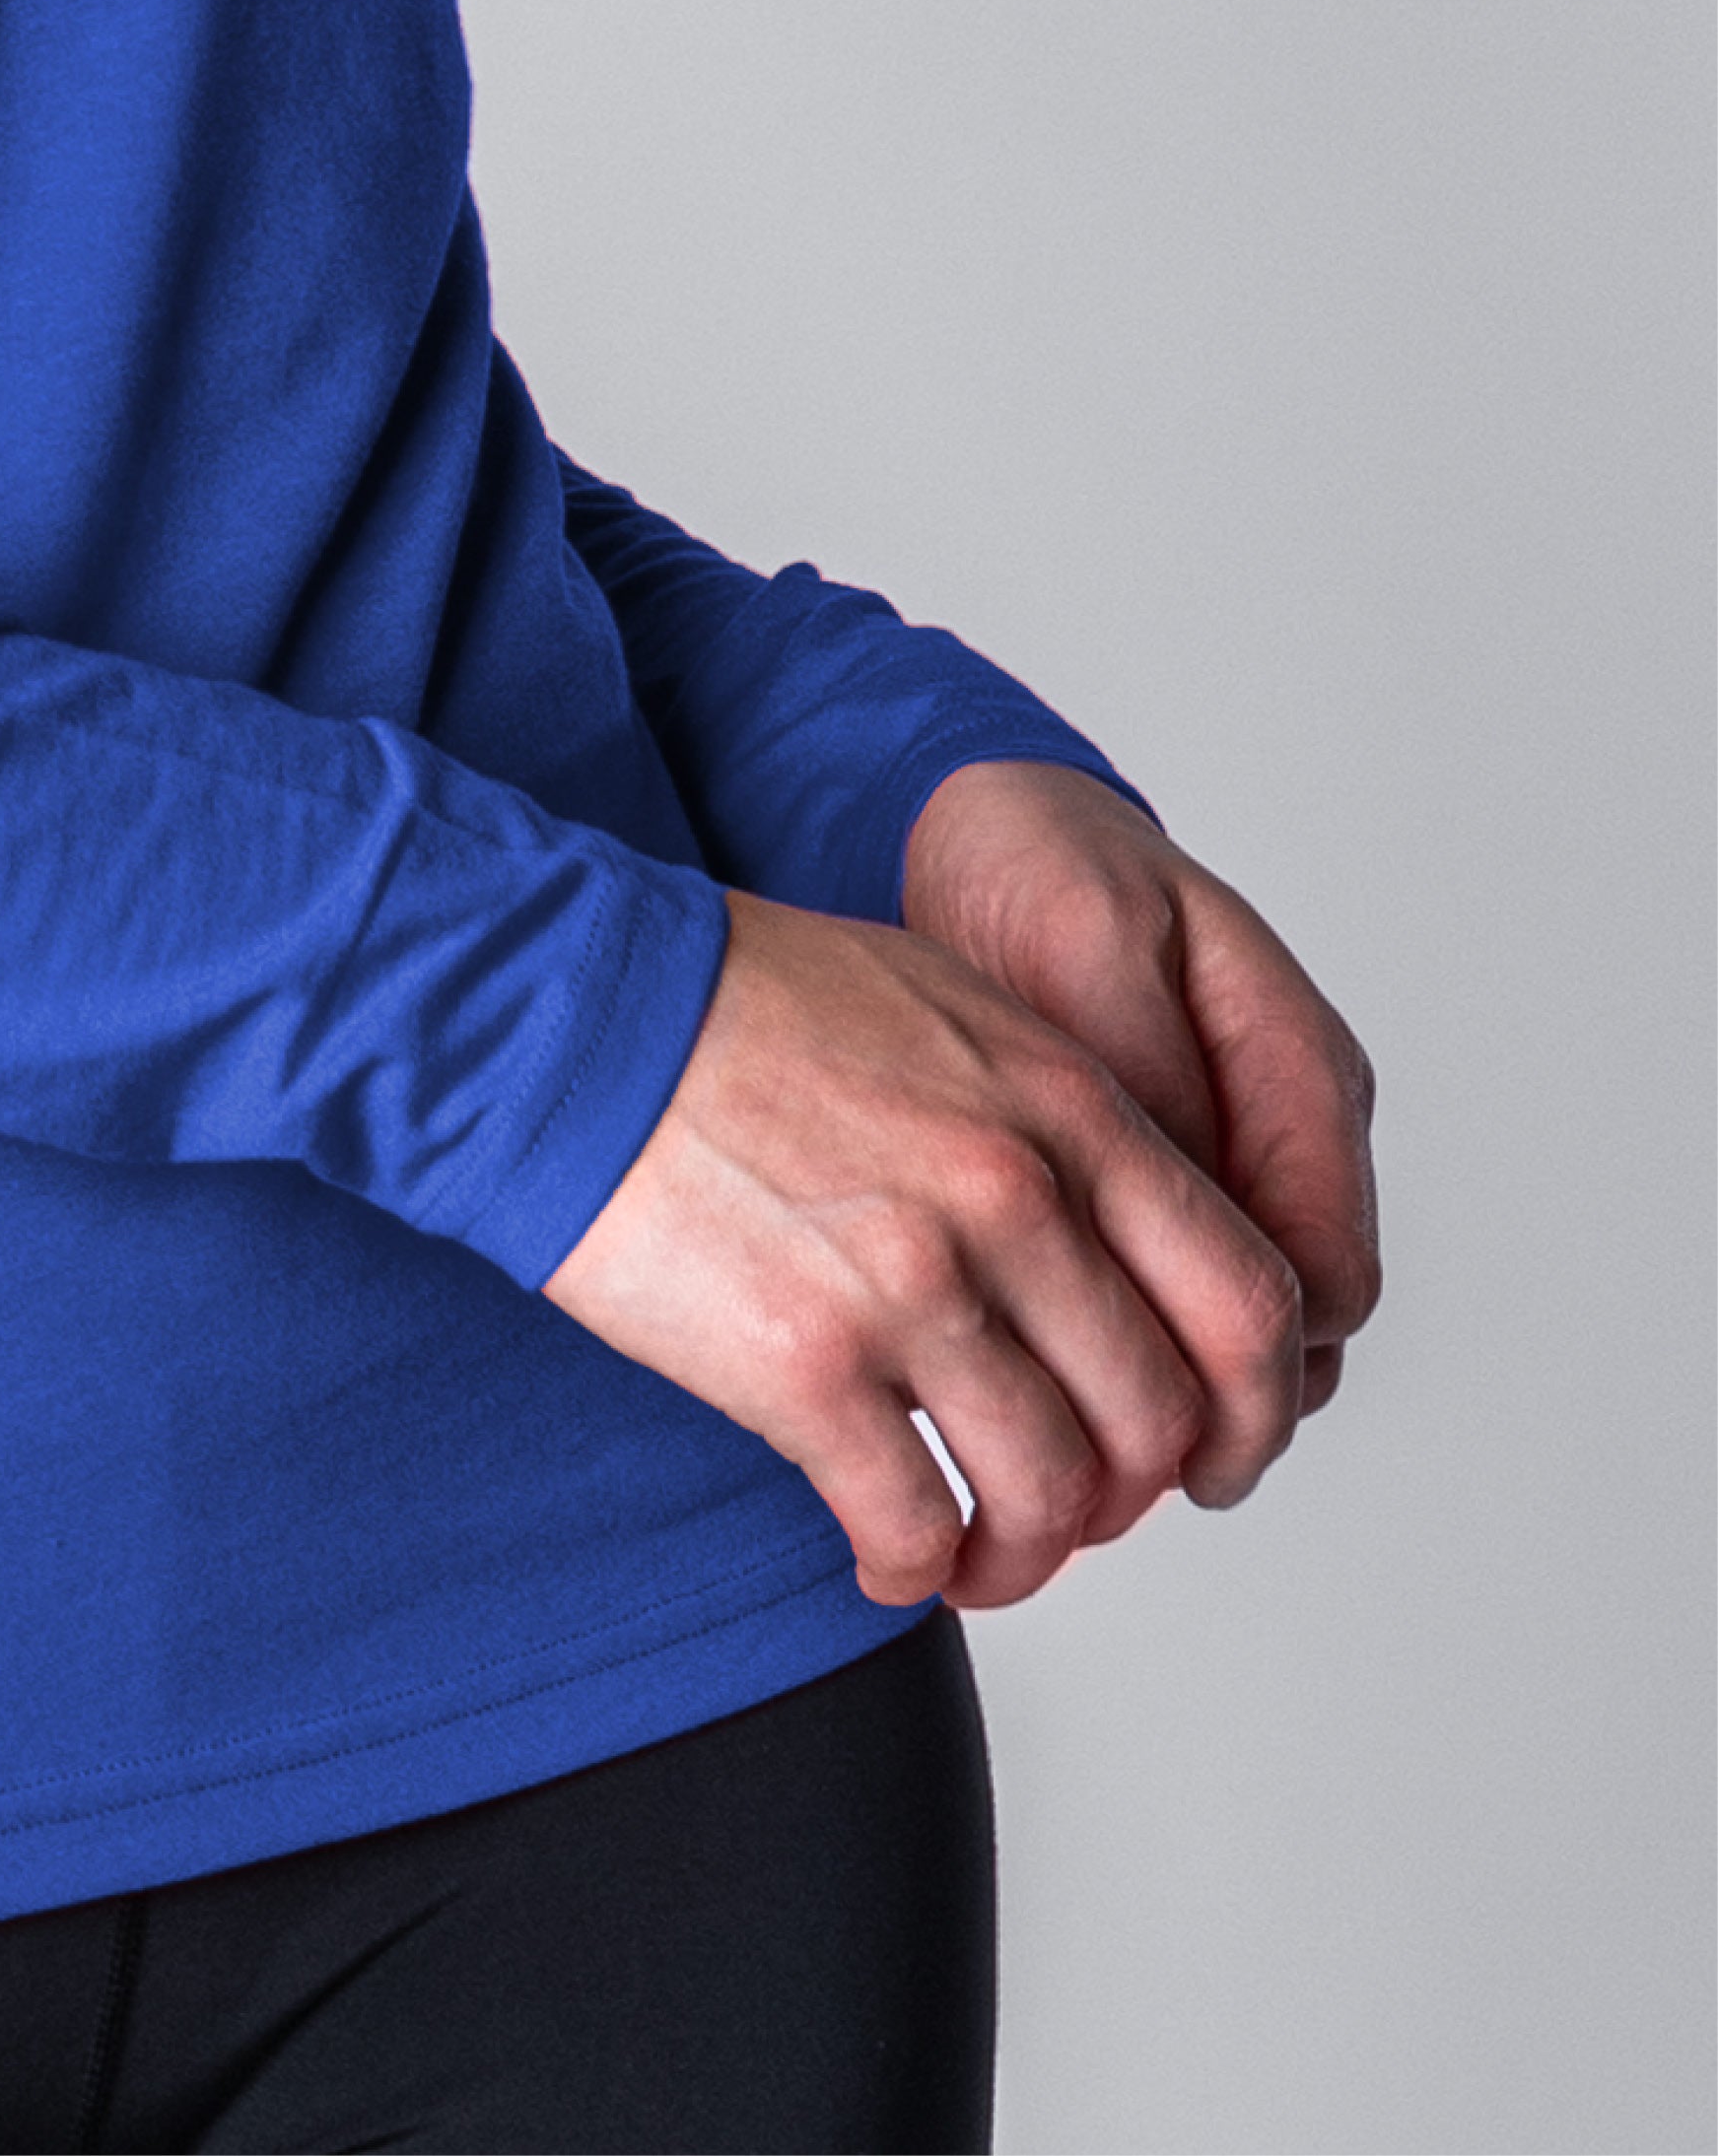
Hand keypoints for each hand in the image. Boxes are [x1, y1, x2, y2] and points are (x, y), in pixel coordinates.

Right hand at [543, 889, 1312, 1610]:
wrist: (575, 1016)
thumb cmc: (737, 1003)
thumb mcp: (946, 1009)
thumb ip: (1050, 1114)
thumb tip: (1109, 1222)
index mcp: (1067, 1110)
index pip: (1246, 1298)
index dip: (1250, 1411)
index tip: (1212, 1454)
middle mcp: (1013, 1201)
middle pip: (1158, 1417)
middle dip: (1129, 1497)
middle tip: (1074, 1512)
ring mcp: (911, 1287)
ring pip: (1050, 1491)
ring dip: (1026, 1554)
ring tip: (979, 1557)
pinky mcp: (801, 1365)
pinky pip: (911, 1523)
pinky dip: (916, 1571)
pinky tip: (889, 1561)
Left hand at [902, 760, 1379, 1416]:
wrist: (984, 830)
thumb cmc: (1039, 868)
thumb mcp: (1082, 942)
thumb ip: (1139, 1075)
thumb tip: (1175, 1205)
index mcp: (1294, 1072)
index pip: (1322, 1273)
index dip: (1253, 1372)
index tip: (1162, 1427)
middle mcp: (1275, 1128)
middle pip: (1287, 1328)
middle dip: (1206, 1410)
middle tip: (1094, 1476)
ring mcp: (1217, 1152)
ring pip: (1222, 1323)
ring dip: (1157, 1388)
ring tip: (1050, 1442)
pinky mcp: (1146, 1169)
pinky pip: (1159, 1288)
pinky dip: (1111, 1341)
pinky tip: (1025, 1373)